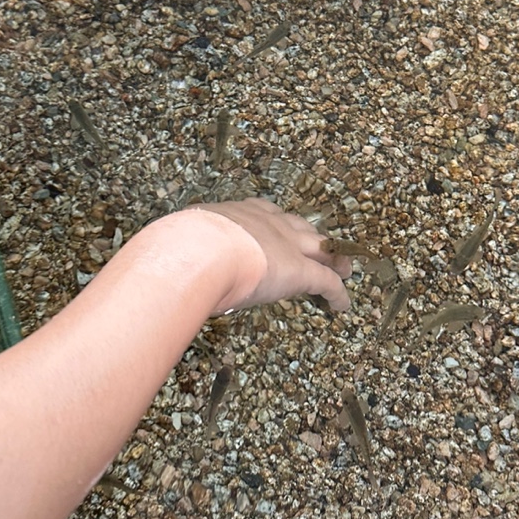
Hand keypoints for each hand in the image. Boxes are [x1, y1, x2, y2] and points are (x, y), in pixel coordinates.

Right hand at [191, 199, 351, 310]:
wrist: (201, 250)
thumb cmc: (184, 246)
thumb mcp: (185, 241)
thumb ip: (189, 250)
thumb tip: (174, 265)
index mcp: (238, 214)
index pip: (263, 214)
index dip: (276, 223)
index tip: (279, 227)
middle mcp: (268, 223)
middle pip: (299, 227)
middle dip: (310, 237)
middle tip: (320, 245)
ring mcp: (288, 245)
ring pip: (321, 249)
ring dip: (333, 258)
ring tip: (344, 268)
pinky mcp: (301, 271)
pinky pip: (326, 281)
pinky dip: (337, 293)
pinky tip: (343, 304)